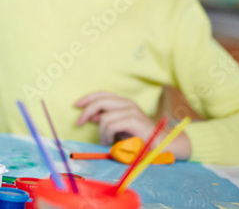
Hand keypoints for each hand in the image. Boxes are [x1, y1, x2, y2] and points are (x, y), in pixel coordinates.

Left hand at [75, 91, 191, 159]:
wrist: (163, 144)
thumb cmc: (140, 137)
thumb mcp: (119, 127)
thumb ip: (106, 120)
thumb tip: (91, 116)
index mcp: (123, 102)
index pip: (102, 94)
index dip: (87, 98)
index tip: (76, 105)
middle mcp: (127, 103)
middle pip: (100, 101)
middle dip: (86, 111)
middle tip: (79, 123)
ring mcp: (131, 111)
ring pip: (104, 116)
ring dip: (100, 131)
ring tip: (104, 140)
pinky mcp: (134, 120)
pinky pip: (111, 124)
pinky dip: (106, 134)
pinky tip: (109, 141)